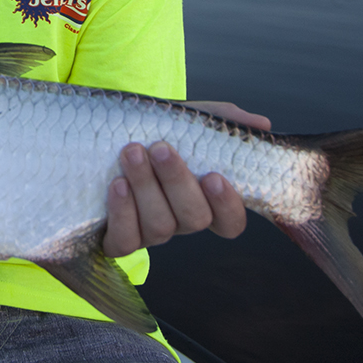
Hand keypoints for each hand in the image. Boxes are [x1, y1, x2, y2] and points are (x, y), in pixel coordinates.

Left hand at [102, 102, 272, 256]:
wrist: (102, 134)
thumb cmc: (154, 131)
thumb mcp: (187, 120)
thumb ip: (223, 120)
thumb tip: (261, 125)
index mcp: (203, 200)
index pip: (231, 222)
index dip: (228, 206)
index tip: (214, 176)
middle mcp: (180, 221)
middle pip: (194, 218)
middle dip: (177, 182)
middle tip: (161, 149)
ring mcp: (149, 233)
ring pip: (160, 226)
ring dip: (146, 187)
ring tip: (132, 152)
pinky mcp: (119, 239)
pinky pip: (125, 242)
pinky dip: (123, 213)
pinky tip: (117, 185)